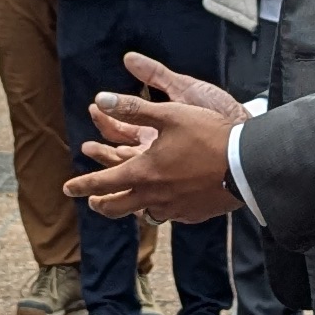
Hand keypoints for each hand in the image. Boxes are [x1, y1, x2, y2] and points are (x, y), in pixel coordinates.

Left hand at [65, 52, 249, 225]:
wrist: (246, 165)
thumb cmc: (208, 135)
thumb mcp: (169, 114)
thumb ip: (133, 108)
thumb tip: (101, 99)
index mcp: (143, 172)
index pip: (102, 183)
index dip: (82, 185)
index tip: (68, 188)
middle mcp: (154, 196)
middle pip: (116, 208)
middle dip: (101, 203)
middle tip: (93, 200)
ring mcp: (174, 209)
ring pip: (142, 214)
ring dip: (129, 207)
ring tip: (128, 199)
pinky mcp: (192, 214)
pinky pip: (168, 215)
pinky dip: (158, 208)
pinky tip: (164, 200)